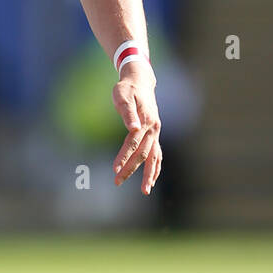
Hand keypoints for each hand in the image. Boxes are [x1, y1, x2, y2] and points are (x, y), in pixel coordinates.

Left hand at [112, 62, 161, 195]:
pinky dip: (155, 168)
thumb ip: (127, 112)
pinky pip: (157, 154)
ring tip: (144, 191)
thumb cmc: (127, 88)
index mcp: (146, 121)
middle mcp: (154, 129)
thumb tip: (133, 128)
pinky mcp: (154, 135)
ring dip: (150, 174)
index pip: (133, 142)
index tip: (114, 169)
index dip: (124, 156)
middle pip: (143, 153)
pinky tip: (151, 180)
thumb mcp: (122, 95)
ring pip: (154, 157)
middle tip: (117, 181)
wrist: (140, 82)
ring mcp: (156, 133)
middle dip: (130, 169)